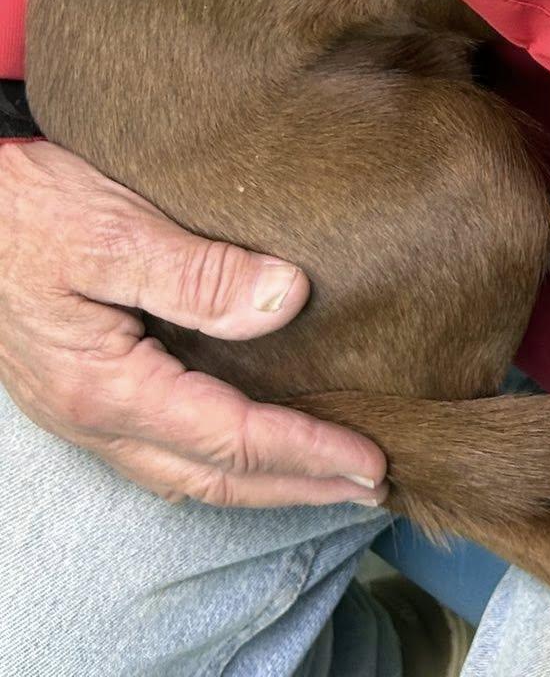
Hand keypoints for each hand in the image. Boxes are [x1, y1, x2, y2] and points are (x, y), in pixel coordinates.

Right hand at [0, 140, 387, 508]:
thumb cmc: (30, 208)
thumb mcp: (114, 228)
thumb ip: (198, 272)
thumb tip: (288, 299)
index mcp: (107, 386)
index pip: (230, 437)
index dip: (306, 451)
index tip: (371, 461)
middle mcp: (96, 417)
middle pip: (213, 476)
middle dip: (296, 487)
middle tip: (371, 486)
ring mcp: (86, 411)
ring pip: (187, 470)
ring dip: (261, 479)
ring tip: (326, 473)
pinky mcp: (87, 390)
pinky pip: (165, 446)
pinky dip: (220, 455)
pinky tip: (252, 438)